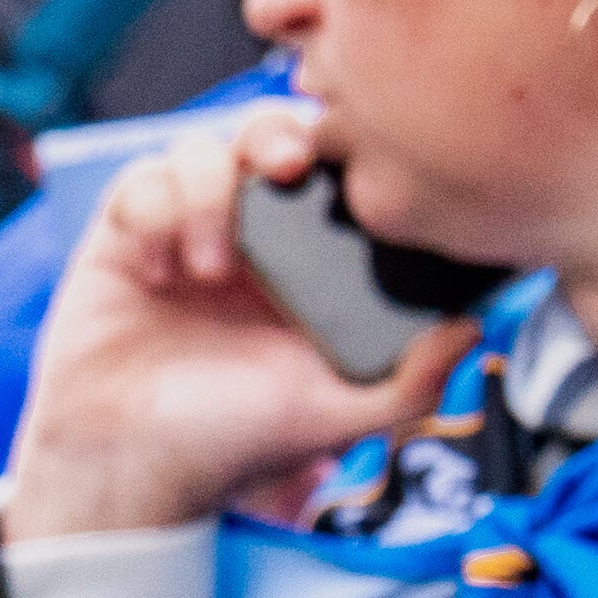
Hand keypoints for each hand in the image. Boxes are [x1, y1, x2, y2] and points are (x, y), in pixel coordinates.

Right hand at [0, 109, 474, 542]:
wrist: (128, 466)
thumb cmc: (231, 445)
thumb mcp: (337, 416)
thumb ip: (412, 383)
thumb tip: (474, 327)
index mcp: (307, 268)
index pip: (333, 173)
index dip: (342, 151)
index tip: (352, 166)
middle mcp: (249, 240)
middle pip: (268, 131)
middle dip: (278, 132)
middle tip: (288, 165)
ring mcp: (184, 231)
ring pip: (201, 147)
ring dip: (209, 190)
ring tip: (208, 266)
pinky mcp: (123, 236)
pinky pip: (141, 180)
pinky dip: (154, 212)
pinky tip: (159, 272)